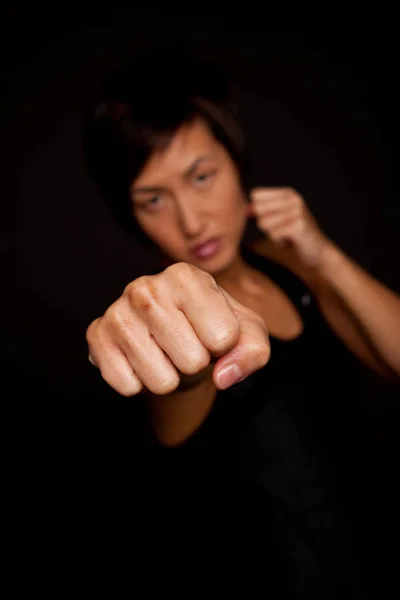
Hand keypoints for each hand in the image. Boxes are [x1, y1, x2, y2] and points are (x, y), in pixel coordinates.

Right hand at [86, 263, 269, 395]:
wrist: (170, 334)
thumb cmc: (211, 328)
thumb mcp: (246, 333)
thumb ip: (253, 350)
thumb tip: (223, 375)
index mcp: (186, 276)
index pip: (224, 337)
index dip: (224, 347)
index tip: (213, 334)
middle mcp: (146, 287)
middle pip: (193, 361)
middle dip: (197, 365)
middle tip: (187, 347)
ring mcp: (117, 311)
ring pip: (162, 380)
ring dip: (170, 378)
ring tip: (166, 354)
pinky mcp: (96, 337)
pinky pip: (128, 386)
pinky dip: (142, 385)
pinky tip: (142, 361)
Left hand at [248, 187, 331, 267]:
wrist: (318, 251)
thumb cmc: (293, 235)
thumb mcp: (277, 218)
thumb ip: (260, 211)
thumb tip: (244, 210)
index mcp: (288, 193)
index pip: (255, 195)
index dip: (258, 210)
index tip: (273, 218)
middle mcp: (293, 198)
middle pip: (257, 209)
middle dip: (265, 224)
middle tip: (281, 228)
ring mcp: (297, 211)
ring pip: (263, 223)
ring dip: (272, 234)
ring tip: (287, 235)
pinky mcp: (299, 226)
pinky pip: (272, 234)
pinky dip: (279, 242)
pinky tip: (291, 241)